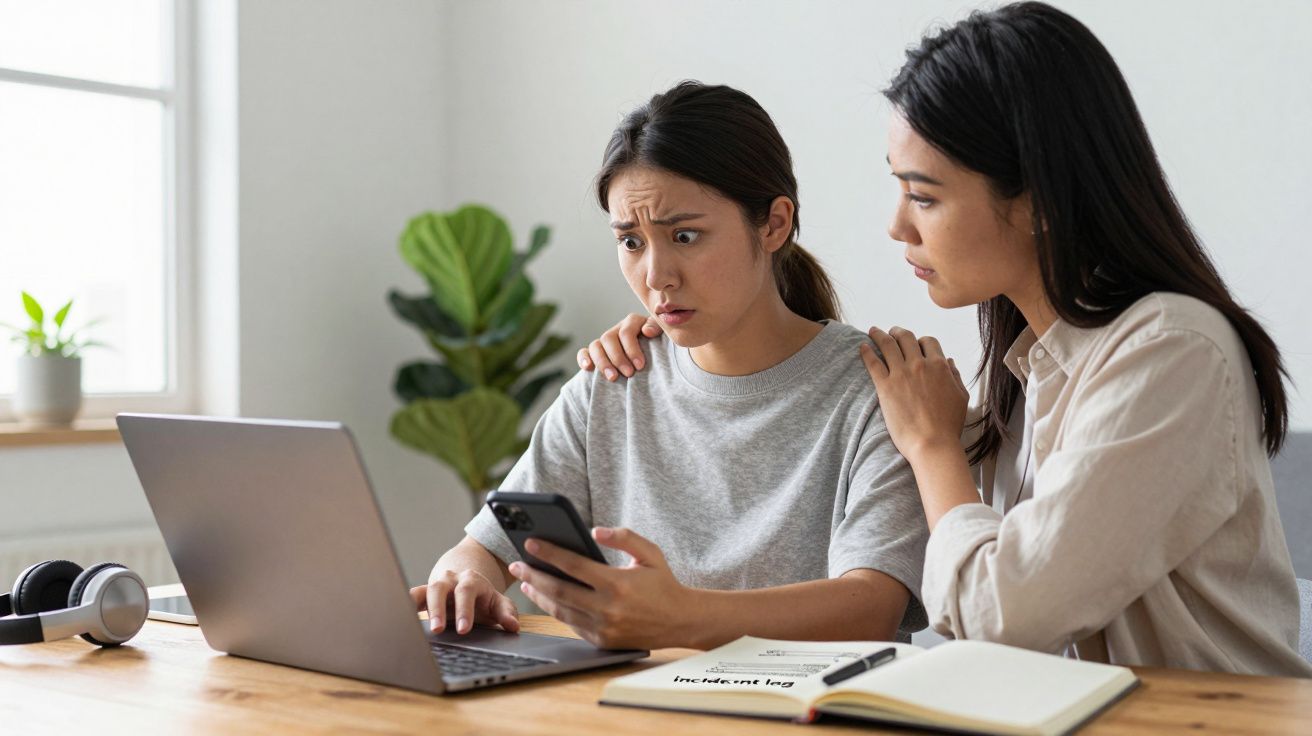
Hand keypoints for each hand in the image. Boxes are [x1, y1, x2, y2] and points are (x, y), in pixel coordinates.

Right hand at [410, 568, 518, 634]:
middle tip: (438, 629)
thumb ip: (506, 613)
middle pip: (440, 588)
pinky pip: (411, 597)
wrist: (468, 585)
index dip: (465, 610)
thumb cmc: (484, 600)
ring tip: (411, 627)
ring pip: (422, 591)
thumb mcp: (498, 604)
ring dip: (416, 608)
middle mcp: (450, 579)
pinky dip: (404, 606)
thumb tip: (513, 626)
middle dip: (438, 609)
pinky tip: (398, 620)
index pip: (466, 592)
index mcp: (470, 580)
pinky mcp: (423, 594)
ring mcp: (435, 585)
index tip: (464, 629)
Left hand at [508, 527, 694, 649]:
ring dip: (539, 595)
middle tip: (517, 565)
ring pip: (561, 610)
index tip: (529, 543)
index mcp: (617, 583)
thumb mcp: (650, 552)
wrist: (681, 621)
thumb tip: (594, 530)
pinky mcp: (602, 641)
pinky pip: (572, 625)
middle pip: (559, 590)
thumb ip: (624, 537)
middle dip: (533, 575)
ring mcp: (603, 628)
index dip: (548, 553)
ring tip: (526, 582)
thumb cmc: (663, 583)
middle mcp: (607, 608)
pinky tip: (546, 599)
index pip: (573, 565)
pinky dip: (556, 611)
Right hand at [576, 313, 660, 381]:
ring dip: (603, 362)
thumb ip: (658, 329)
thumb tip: (646, 331)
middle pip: (609, 338)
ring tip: (613, 378)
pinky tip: (588, 368)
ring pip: (595, 345)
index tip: (640, 366)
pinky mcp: (596, 352)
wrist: (658, 362)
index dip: (632, 348)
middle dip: (618, 358)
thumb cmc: (661, 348)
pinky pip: (584, 351)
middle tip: (629, 374)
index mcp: (633, 323)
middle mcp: (617, 329)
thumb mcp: (663, 336)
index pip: (626, 331)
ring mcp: (605, 341)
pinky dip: (584, 358)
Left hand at [859, 326, 969, 461]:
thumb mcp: (961, 397)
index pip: (928, 342)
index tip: (916, 344)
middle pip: (906, 338)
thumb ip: (955, 376)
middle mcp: (919, 365)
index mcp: (939, 366)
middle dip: (898, 332)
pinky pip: (873, 363)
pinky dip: (867, 352)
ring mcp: (901, 374)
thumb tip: (950, 362)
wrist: (932, 443)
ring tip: (873, 331)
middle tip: (892, 332)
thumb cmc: (949, 425)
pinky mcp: (885, 386)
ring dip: (880, 335)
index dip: (921, 341)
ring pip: (888, 345)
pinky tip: (862, 347)